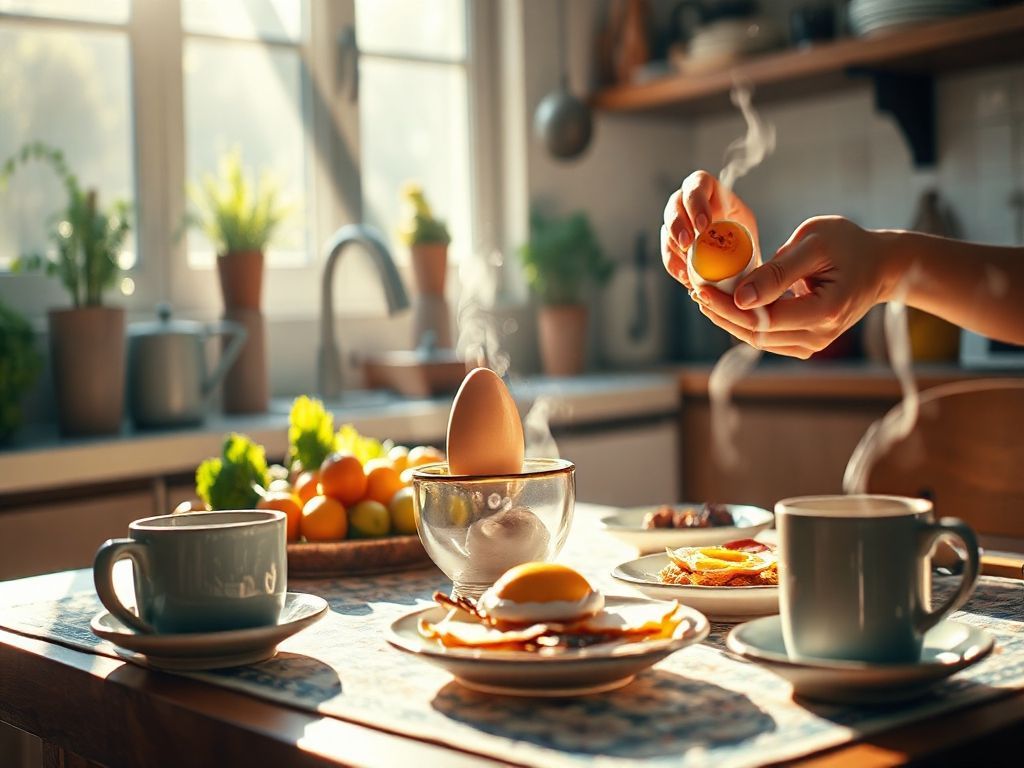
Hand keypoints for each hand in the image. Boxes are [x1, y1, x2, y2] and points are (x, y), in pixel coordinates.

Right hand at [661, 170, 759, 289]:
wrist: (741, 264)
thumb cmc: (746, 244)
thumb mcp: (750, 237)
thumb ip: (743, 244)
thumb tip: (746, 267)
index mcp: (711, 193)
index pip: (698, 185)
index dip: (696, 202)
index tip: (703, 225)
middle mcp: (690, 205)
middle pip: (675, 205)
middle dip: (678, 224)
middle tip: (686, 244)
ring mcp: (679, 224)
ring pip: (667, 229)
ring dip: (673, 247)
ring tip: (686, 266)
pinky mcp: (673, 245)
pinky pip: (668, 252)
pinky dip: (675, 265)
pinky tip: (685, 277)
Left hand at [693, 216, 891, 358]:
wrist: (879, 266)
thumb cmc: (848, 245)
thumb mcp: (814, 244)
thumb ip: (778, 271)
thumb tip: (741, 296)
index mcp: (826, 311)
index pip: (765, 319)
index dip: (729, 307)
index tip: (702, 289)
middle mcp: (820, 336)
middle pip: (757, 334)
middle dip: (721, 314)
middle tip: (696, 291)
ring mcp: (814, 344)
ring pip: (758, 339)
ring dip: (727, 319)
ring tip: (704, 295)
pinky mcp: (805, 344)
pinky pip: (766, 337)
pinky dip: (743, 321)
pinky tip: (724, 303)